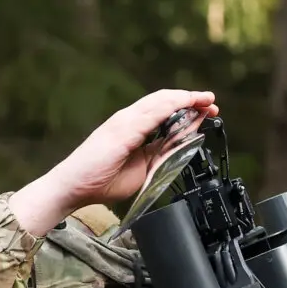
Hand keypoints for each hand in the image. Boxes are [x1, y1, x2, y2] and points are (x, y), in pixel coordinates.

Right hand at [11, 89, 218, 234]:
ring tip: (205, 100)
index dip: (187, 110)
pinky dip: (170, 107)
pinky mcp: (122, 130)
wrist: (75, 187)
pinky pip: (151, 114)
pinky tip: (185, 106)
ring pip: (160, 103)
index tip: (206, 112)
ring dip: (185, 100)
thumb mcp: (143, 169)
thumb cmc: (101, 181)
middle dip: (191, 101)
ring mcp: (124, 122)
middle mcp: (129, 120)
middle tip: (211, 102)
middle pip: (165, 102)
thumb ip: (160, 157)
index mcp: (133, 128)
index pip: (164, 113)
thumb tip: (181, 148)